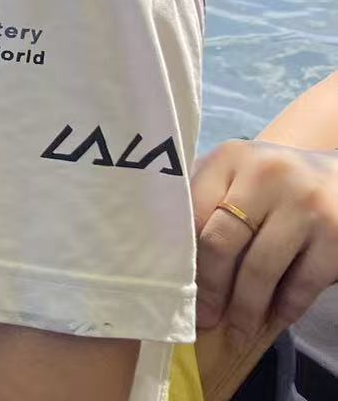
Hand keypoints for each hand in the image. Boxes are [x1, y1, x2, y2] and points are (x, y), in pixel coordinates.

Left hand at [193, 139, 337, 335]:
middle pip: (220, 244)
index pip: (192, 214)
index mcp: (231, 158)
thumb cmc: (277, 182)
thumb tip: (167, 256)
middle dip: (210, 289)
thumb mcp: (240, 174)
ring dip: (245, 309)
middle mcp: (267, 175)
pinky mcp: (337, 235)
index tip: (174, 286)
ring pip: (260, 270)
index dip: (181, 257)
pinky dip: (284, 308)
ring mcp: (305, 204)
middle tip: (204, 318)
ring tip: (237, 329)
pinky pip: (301, 284)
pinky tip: (274, 320)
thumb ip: (207, 199)